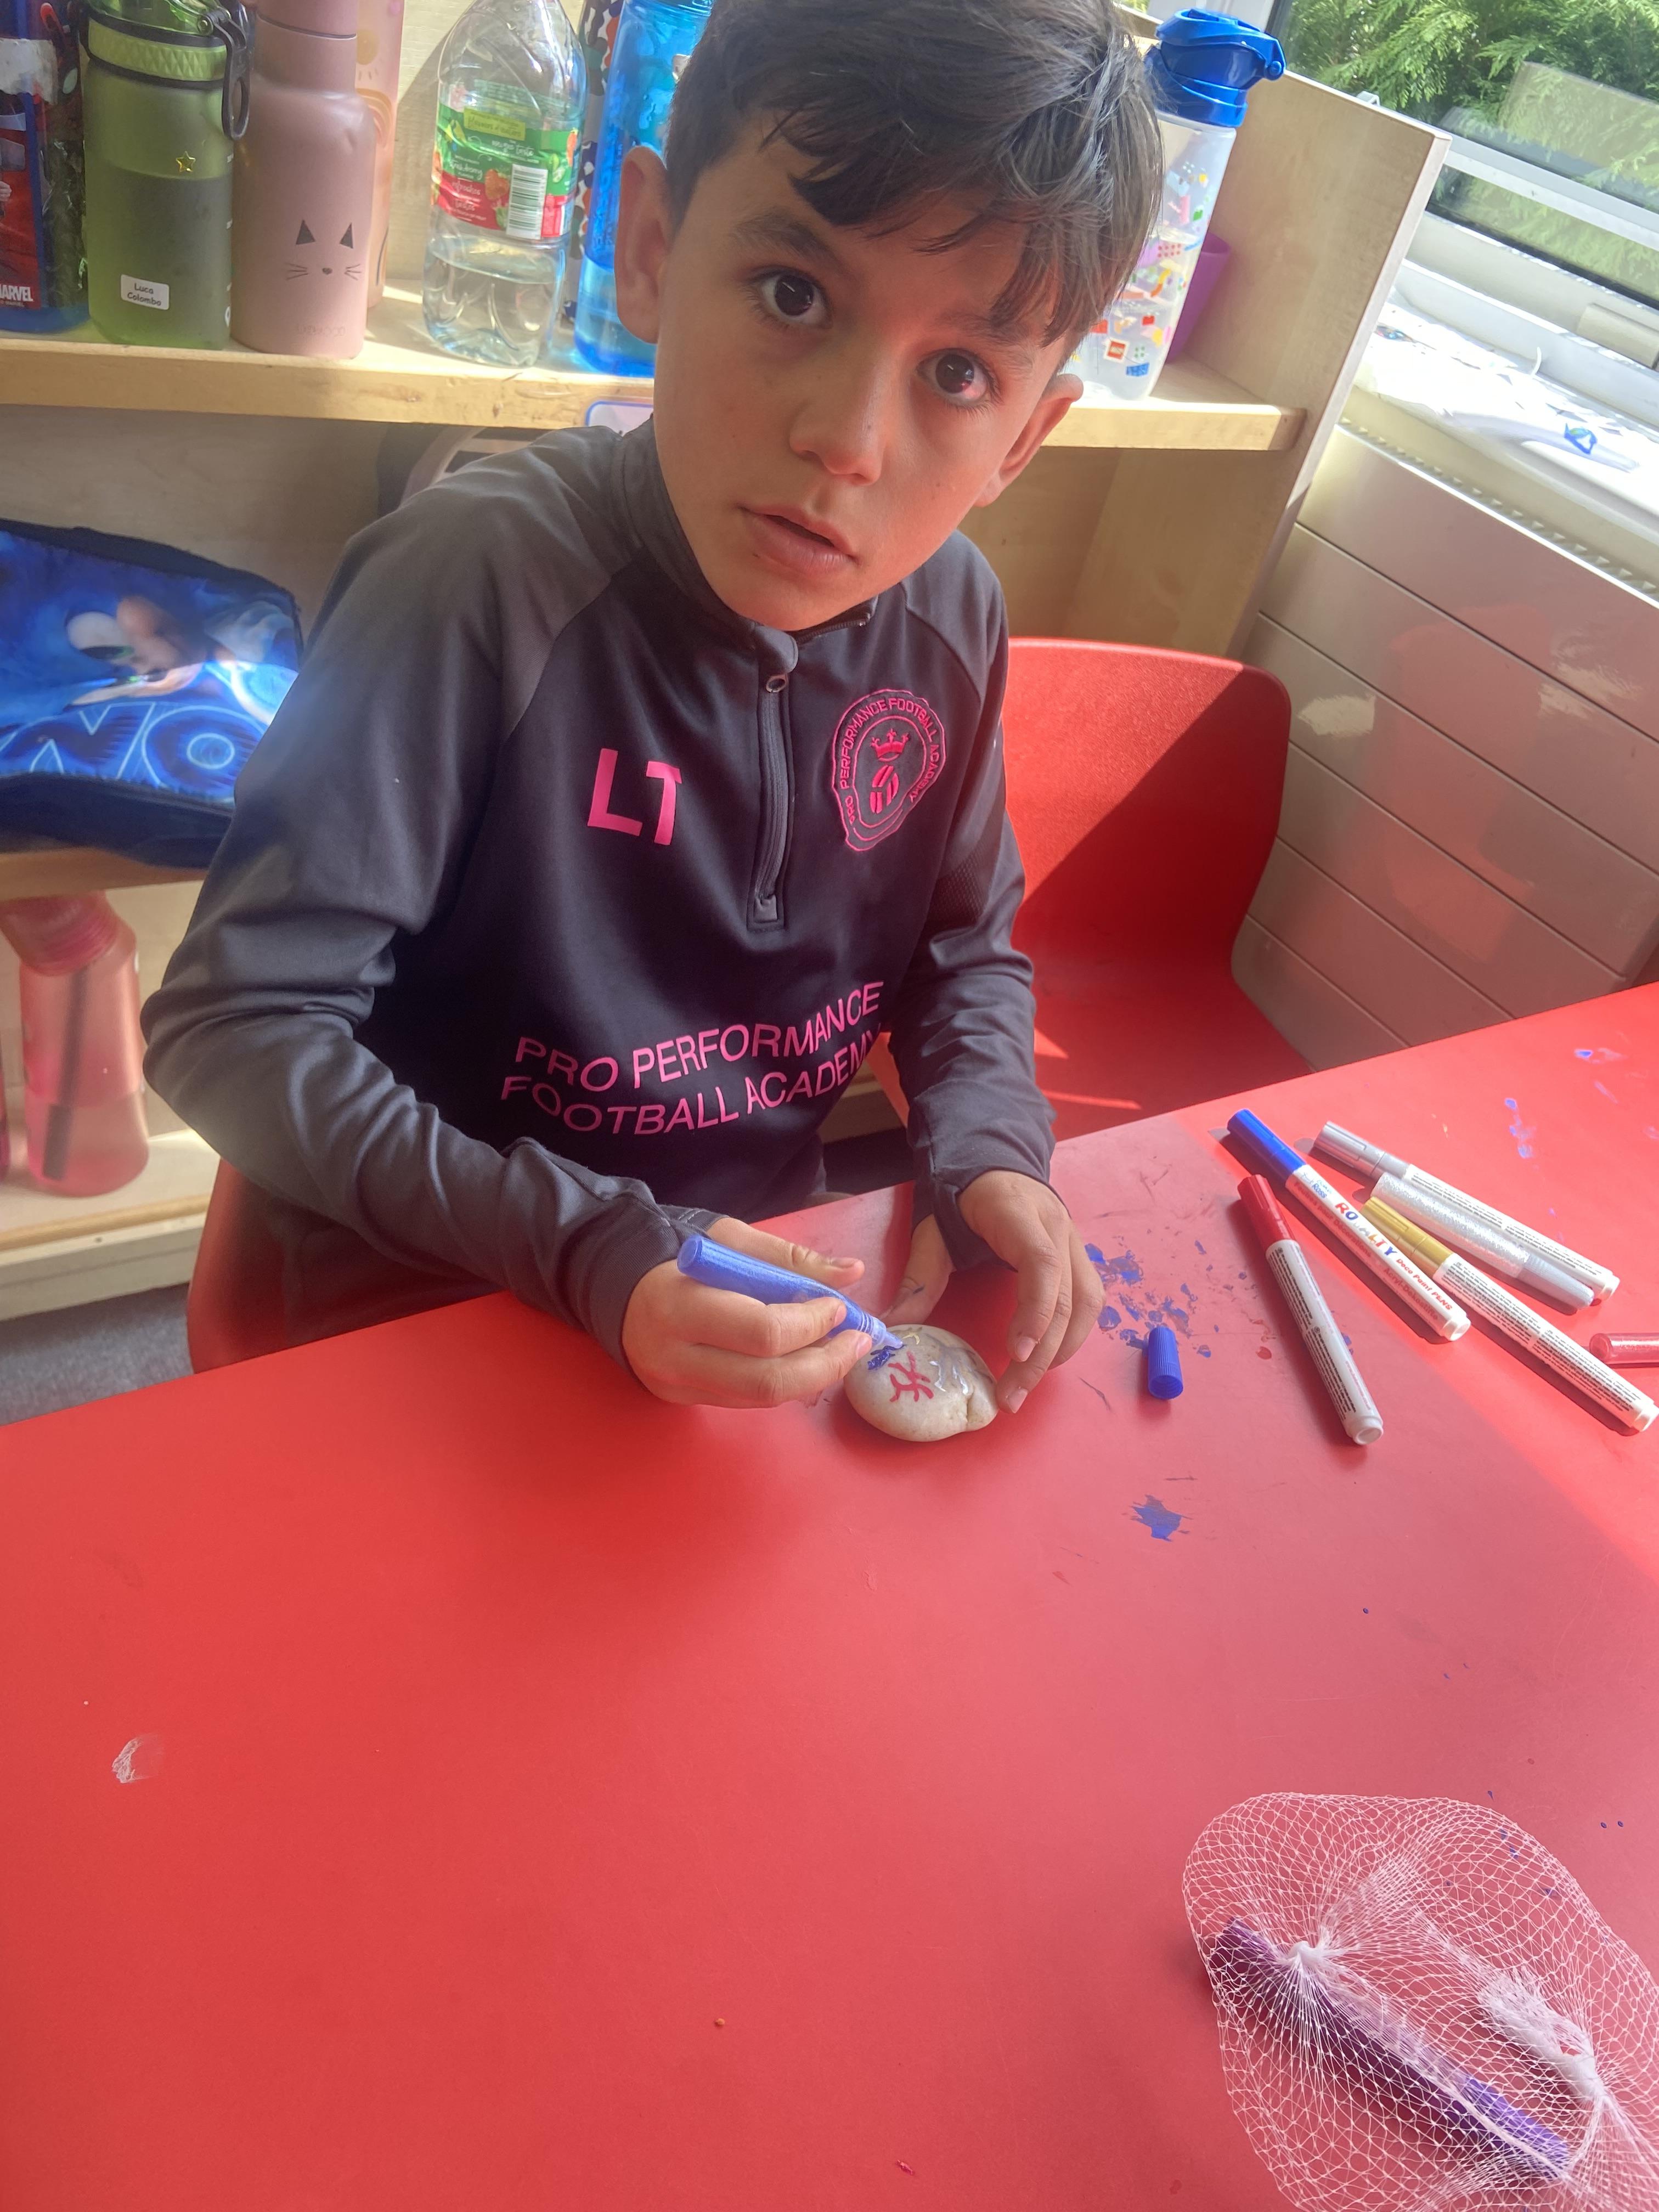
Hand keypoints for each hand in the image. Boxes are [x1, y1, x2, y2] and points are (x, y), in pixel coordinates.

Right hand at [623, 1218, 871, 1408]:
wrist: (615, 1289)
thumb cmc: (676, 1256)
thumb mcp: (728, 1239)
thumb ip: (789, 1258)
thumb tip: (852, 1273)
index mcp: (679, 1305)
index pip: (761, 1331)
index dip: (811, 1322)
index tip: (839, 1305)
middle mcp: (674, 1356)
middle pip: (767, 1380)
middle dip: (825, 1363)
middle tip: (859, 1341)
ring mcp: (676, 1386)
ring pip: (761, 1397)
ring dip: (813, 1376)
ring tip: (842, 1350)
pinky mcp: (684, 1401)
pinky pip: (747, 1401)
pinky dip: (786, 1381)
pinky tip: (807, 1360)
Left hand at [887, 1173, 1102, 1411]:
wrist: (991, 1161)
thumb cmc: (960, 1197)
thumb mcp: (932, 1230)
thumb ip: (918, 1278)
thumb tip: (893, 1328)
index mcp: (1018, 1214)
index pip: (1041, 1263)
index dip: (1034, 1311)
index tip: (1016, 1352)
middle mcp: (1057, 1227)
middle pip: (1066, 1297)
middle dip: (1041, 1354)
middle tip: (1009, 1396)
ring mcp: (1074, 1241)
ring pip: (1086, 1304)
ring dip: (1062, 1350)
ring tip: (1026, 1384)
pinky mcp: (1079, 1256)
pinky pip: (1088, 1300)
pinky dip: (1071, 1334)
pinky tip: (1046, 1358)